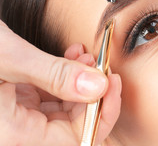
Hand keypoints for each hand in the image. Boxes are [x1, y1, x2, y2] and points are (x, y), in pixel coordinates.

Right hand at [0, 20, 120, 144]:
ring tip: (84, 55)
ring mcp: (14, 118)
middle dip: (93, 94)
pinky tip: (70, 57)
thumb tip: (98, 86)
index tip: (112, 83)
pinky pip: (49, 96)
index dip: (101, 113)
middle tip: (102, 66)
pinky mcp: (14, 101)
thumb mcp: (7, 58)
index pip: (75, 140)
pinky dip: (64, 77)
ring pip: (63, 109)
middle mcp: (14, 133)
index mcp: (12, 135)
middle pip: (72, 126)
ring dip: (80, 82)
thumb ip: (54, 74)